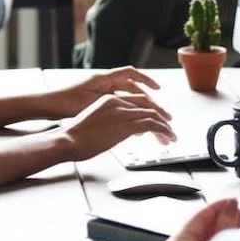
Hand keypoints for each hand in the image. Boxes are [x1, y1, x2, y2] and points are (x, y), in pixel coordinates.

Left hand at [46, 67, 167, 118]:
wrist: (47, 105)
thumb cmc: (65, 101)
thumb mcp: (92, 101)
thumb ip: (114, 102)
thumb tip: (135, 106)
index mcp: (102, 78)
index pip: (130, 73)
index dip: (146, 80)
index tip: (159, 89)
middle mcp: (102, 82)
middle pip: (131, 88)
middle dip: (147, 99)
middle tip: (160, 112)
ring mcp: (98, 91)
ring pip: (125, 97)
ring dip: (138, 107)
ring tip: (151, 119)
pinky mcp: (94, 100)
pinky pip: (116, 103)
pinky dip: (126, 111)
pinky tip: (132, 122)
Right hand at [59, 93, 174, 161]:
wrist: (68, 140)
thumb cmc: (77, 136)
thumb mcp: (97, 123)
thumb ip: (114, 122)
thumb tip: (128, 131)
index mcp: (108, 99)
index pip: (136, 101)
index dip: (150, 111)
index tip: (156, 120)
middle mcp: (117, 102)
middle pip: (147, 106)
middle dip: (160, 118)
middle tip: (168, 128)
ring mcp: (122, 113)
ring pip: (152, 115)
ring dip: (164, 126)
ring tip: (170, 136)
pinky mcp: (126, 125)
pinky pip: (152, 125)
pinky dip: (163, 131)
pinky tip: (167, 137)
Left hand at [162, 198, 239, 240]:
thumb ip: (226, 226)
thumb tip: (229, 207)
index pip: (197, 217)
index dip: (216, 206)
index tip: (231, 200)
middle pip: (202, 227)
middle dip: (223, 217)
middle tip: (238, 210)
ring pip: (206, 239)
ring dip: (224, 229)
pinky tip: (234, 237)